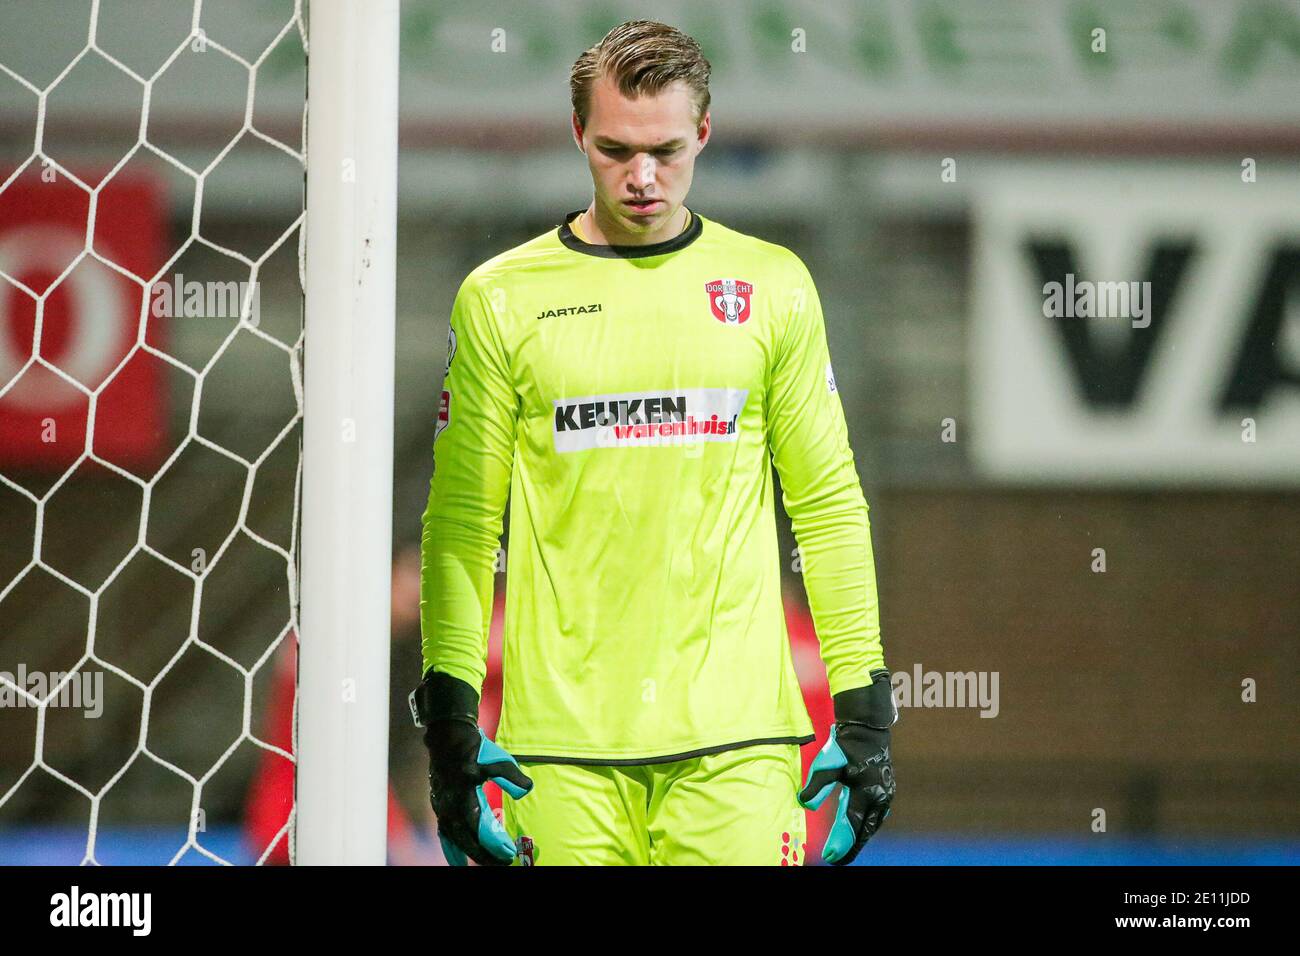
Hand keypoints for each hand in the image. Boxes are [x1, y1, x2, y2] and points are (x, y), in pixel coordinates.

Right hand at [411, 671, 532, 865]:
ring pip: (453, 840)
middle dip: (484, 855)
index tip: (510, 854)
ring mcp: (441, 808)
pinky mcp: (440, 807)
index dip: (495, 844)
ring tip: (486, 865)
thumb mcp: (496, 759)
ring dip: (469, 854)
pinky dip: (453, 848)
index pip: (479, 829)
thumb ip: (512, 776)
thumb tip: (527, 788)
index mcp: (463, 796)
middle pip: (465, 840)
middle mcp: (448, 806)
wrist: (447, 736)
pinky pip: (446, 834)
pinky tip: (459, 859)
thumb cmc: (473, 748)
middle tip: (503, 863)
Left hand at [798, 670, 895, 864]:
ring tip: (846, 850)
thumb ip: (816, 786)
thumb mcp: (827, 764)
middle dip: (850, 847)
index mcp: (865, 791)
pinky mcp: (885, 790)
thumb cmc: (845, 746)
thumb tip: (803, 804)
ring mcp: (885, 794)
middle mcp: (879, 797)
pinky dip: (866, 826)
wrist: (867, 728)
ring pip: (872, 824)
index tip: (829, 855)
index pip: (851, 823)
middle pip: (865, 830)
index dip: (840, 842)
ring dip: (859, 837)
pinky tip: (858, 830)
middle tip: (836, 860)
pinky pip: (876, 815)